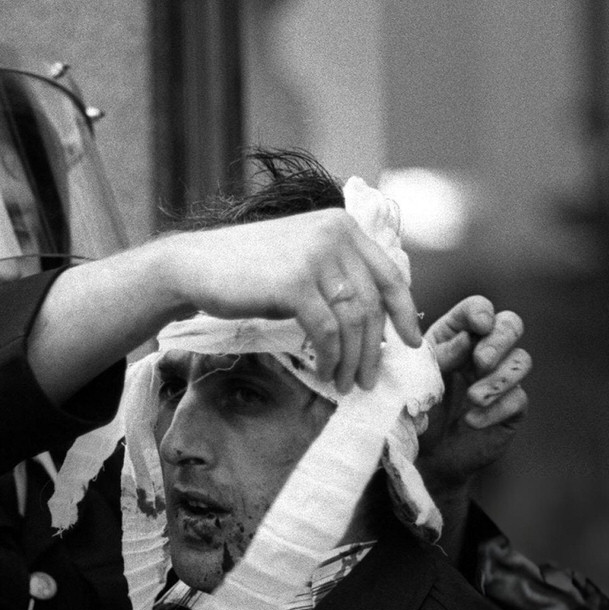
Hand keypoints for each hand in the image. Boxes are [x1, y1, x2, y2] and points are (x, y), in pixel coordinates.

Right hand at [164, 208, 421, 392]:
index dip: (404, 312)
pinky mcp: (294, 283)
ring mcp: (314, 257)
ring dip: (353, 359)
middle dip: (376, 348)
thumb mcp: (304, 260)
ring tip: (344, 383)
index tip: (412, 343)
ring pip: (354, 320)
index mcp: (343, 226)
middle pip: (373, 303)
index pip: (389, 273)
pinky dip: (330, 357)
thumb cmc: (249, 270)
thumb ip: (339, 276)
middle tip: (368, 378)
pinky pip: (327, 331)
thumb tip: (376, 323)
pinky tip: (323, 371)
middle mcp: (334, 235)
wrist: (196, 265)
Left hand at [417, 297, 529, 491]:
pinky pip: (518, 399)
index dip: (480, 312)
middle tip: (481, 360)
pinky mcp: (511, 407)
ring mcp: (500, 378)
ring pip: (521, 360)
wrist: (424, 453)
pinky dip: (496, 409)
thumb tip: (467, 339)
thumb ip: (439, 356)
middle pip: (511, 325)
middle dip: (500, 339)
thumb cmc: (415, 409)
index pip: (476, 309)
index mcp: (455, 335)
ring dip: (498, 379)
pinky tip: (472, 421)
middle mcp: (482, 350)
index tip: (479, 325)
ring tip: (473, 398)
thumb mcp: (417, 378)